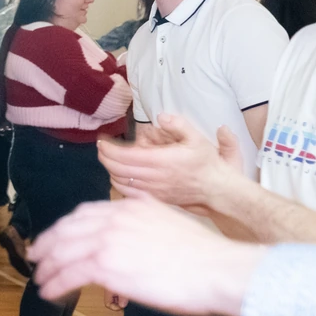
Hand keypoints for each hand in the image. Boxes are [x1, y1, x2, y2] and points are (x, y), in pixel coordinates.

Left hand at [27, 198, 258, 315]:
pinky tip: (48, 292)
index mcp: (131, 206)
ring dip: (48, 267)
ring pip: (64, 252)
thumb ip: (143, 229)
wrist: (219, 270)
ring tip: (40, 279)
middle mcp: (116, 218)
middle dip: (48, 243)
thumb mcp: (169, 226)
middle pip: (68, 229)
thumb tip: (132, 246)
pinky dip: (56, 284)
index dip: (66, 226)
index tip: (56, 236)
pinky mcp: (106, 265)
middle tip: (36, 255)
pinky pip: (70, 274)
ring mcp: (109, 240)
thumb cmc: (205, 257)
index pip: (86, 212)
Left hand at [97, 115, 247, 209]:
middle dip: (105, 158)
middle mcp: (154, 177)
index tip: (102, 141)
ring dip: (110, 170)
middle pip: (118, 169)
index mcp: (162, 161)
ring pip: (121, 182)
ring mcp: (153, 190)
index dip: (109, 149)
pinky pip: (129, 193)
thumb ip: (179, 124)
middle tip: (101, 148)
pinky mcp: (154, 198)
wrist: (215, 188)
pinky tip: (118, 175)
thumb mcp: (197, 138)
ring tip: (108, 158)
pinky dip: (118, 183)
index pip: (126, 156)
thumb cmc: (206, 162)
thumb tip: (161, 116)